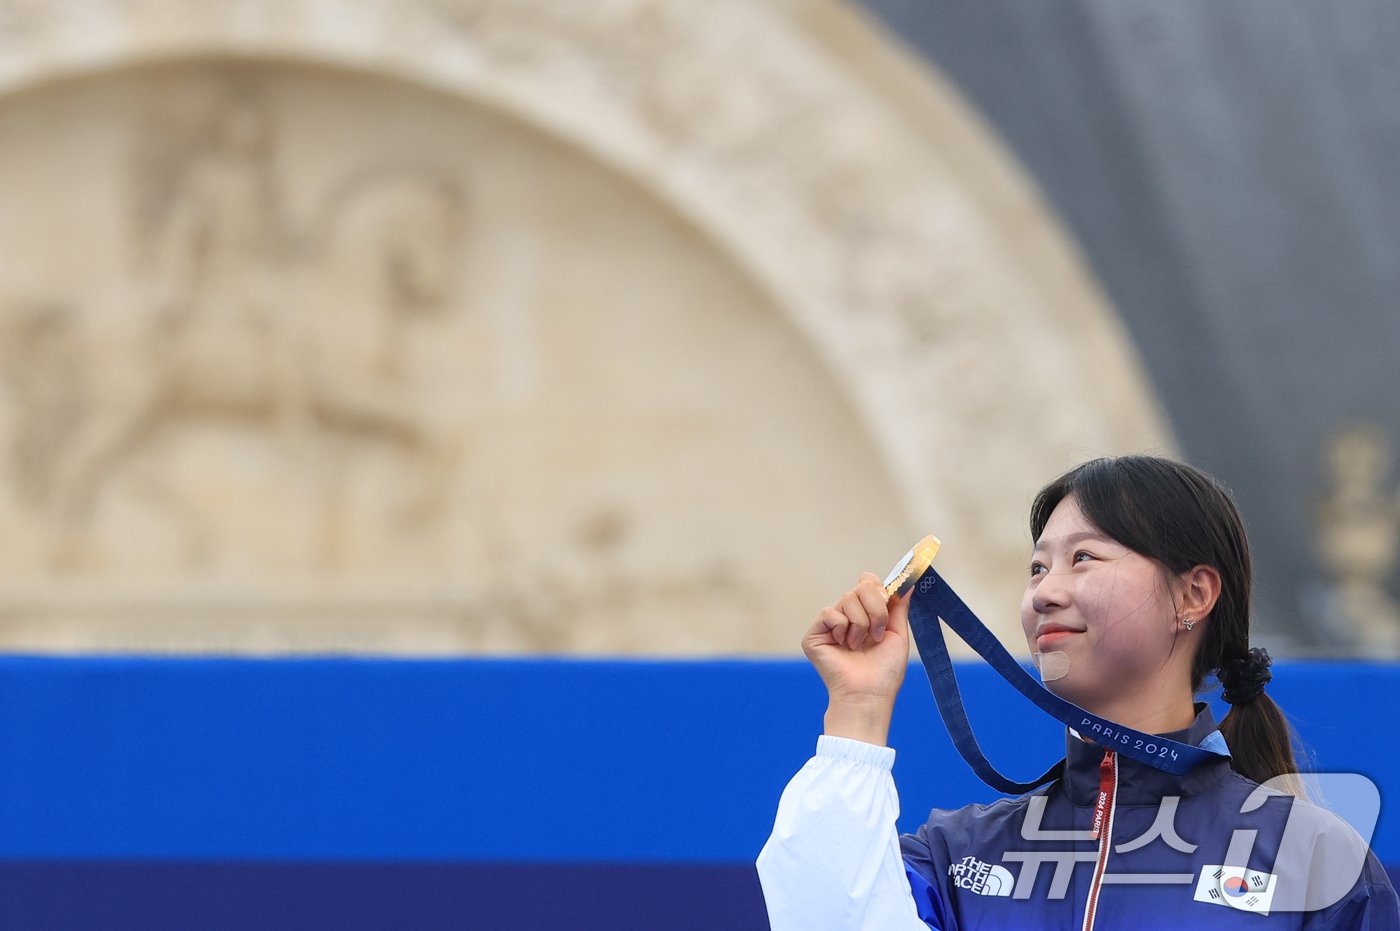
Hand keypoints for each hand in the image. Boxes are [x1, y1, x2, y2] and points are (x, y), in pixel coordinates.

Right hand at [802, 572, 911, 744]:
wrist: (869, 694)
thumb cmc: (885, 672)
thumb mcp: (898, 635)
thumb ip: (899, 607)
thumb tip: (909, 583)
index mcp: (866, 615)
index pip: (868, 582)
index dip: (879, 590)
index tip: (888, 606)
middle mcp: (847, 617)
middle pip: (860, 587)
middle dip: (876, 610)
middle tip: (876, 635)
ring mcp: (830, 625)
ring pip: (846, 599)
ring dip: (861, 624)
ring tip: (859, 645)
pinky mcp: (814, 635)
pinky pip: (829, 613)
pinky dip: (842, 628)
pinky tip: (843, 646)